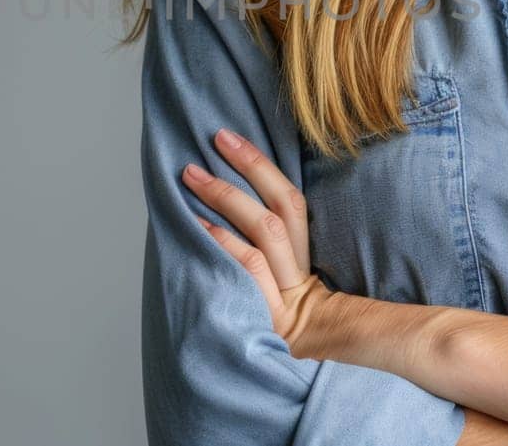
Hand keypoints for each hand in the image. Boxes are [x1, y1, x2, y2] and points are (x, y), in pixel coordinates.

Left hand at [180, 129, 339, 357]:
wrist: (316, 369)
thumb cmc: (295, 328)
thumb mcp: (291, 285)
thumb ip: (274, 247)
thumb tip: (230, 194)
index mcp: (306, 261)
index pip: (291, 204)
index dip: (260, 166)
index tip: (228, 138)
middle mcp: (296, 278)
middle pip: (276, 216)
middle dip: (242, 175)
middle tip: (210, 144)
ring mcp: (282, 302)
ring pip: (259, 244)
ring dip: (225, 207)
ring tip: (192, 180)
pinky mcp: (269, 323)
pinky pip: (245, 281)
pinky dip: (222, 251)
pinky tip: (197, 232)